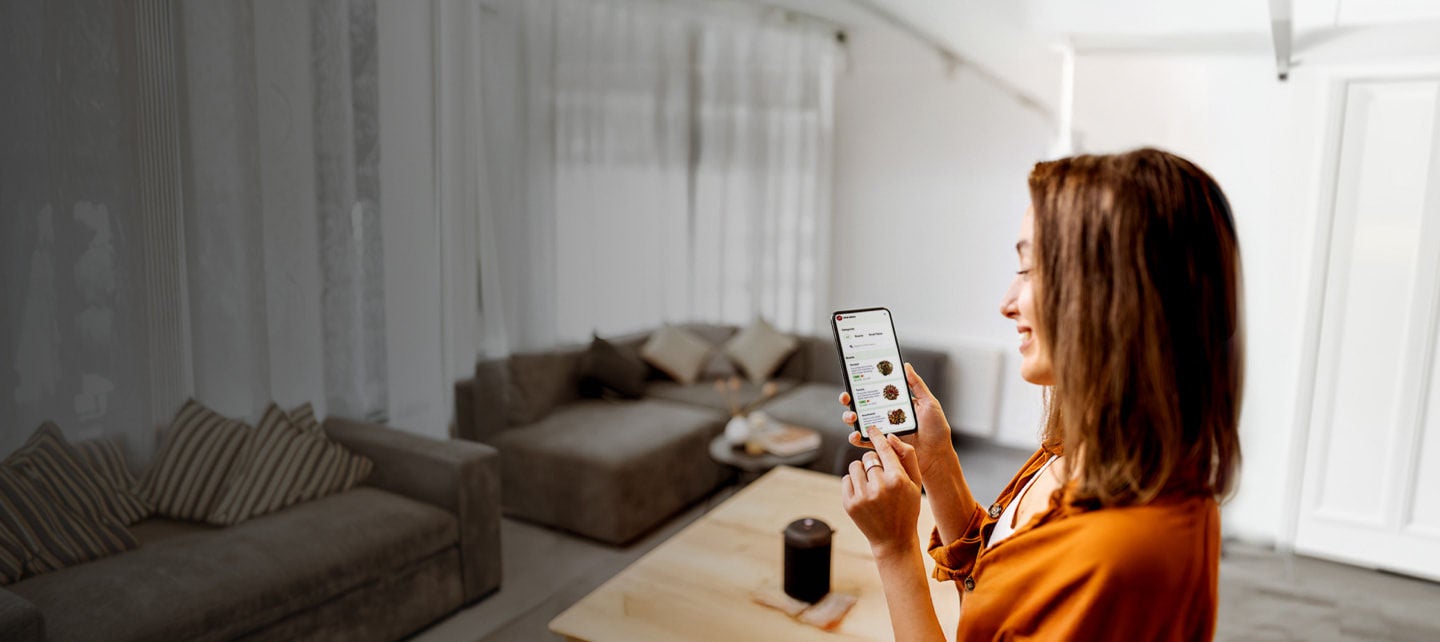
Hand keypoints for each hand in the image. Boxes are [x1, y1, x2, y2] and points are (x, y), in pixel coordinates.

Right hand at [839, 362, 958, 478]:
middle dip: (849, 400)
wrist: (938, 455)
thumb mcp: (929, 403)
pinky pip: (864, 441)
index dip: (863, 384)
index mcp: (895, 404)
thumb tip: (906, 366)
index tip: (854, 378)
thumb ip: (917, 385)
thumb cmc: (936, 430)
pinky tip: (855, 434)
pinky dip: (855, 438)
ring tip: (852, 416)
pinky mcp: (880, 446)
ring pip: (858, 422)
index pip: (875, 391)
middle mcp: (886, 416)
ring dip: (849, 417)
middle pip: (861, 405)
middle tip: (847, 397)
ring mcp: (882, 431)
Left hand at [843, 426, 923, 557]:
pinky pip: (846, 479)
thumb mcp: (915, 483)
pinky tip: (864, 494)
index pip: (883, 449)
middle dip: (873, 462)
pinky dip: (853, 483)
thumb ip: (907, 457)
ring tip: (872, 486)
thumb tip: (890, 437)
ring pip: (855, 466)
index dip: (876, 436)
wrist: (894, 539)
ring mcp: (862, 496)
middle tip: (880, 476)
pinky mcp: (849, 503)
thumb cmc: (907, 508)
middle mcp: (879, 487)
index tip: (871, 428)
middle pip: (868, 457)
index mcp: (897, 479)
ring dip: (862, 472)